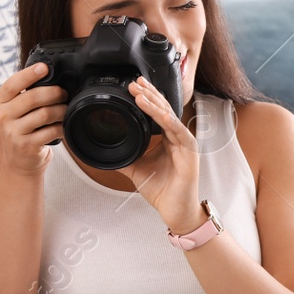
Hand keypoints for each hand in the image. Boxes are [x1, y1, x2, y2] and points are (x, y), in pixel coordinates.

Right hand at [0, 62, 63, 176]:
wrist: (19, 163)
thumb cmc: (23, 131)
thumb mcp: (17, 111)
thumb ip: (27, 95)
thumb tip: (52, 77)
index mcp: (2, 102)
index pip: (12, 84)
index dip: (28, 74)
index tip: (44, 67)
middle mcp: (4, 116)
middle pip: (32, 98)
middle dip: (53, 93)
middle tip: (63, 93)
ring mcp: (14, 132)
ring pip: (44, 114)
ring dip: (61, 110)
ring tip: (65, 110)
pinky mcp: (26, 146)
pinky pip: (50, 131)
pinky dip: (61, 127)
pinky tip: (63, 126)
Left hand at [121, 76, 203, 231]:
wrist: (175, 211)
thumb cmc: (162, 191)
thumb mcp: (136, 169)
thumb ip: (125, 156)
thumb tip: (104, 149)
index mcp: (167, 139)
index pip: (157, 112)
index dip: (146, 98)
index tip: (132, 87)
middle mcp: (177, 138)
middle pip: (164, 109)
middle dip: (149, 94)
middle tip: (134, 82)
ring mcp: (185, 143)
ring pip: (169, 117)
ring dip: (154, 103)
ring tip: (140, 93)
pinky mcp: (190, 152)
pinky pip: (177, 132)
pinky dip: (166, 120)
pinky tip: (157, 111)